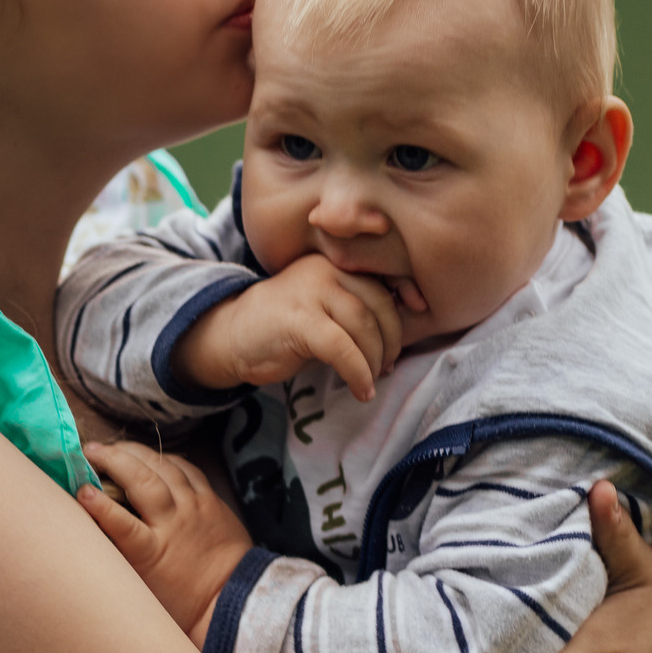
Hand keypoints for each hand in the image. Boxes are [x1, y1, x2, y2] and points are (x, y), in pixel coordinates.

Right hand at [76, 442, 253, 642]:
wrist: (231, 598)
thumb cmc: (180, 598)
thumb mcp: (143, 584)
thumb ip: (120, 554)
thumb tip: (94, 523)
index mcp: (152, 552)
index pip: (120, 523)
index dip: (100, 504)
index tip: (81, 490)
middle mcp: (173, 524)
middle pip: (142, 481)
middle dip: (112, 459)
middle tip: (90, 451)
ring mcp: (194, 508)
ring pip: (163, 467)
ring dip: (135, 452)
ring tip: (115, 447)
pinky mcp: (211, 500)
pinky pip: (187, 469)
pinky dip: (165, 458)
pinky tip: (151, 456)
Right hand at [177, 253, 405, 399]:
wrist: (231, 335)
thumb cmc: (284, 327)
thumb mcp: (326, 308)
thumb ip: (358, 310)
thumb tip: (399, 335)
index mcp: (336, 262)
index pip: (384, 276)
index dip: (407, 296)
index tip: (420, 317)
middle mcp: (325, 269)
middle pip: (379, 304)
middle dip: (392, 340)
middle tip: (388, 365)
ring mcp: (311, 291)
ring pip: (364, 326)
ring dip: (375, 360)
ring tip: (373, 379)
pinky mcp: (299, 320)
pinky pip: (343, 349)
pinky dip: (358, 373)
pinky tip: (361, 389)